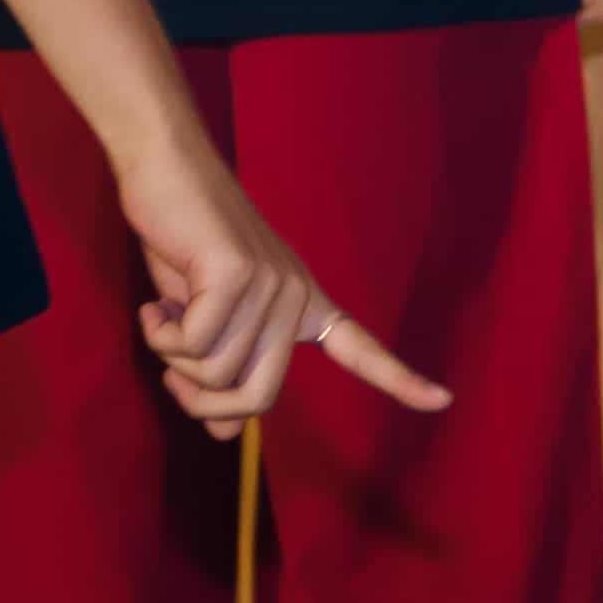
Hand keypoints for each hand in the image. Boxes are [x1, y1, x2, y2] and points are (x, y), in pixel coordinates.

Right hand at [114, 132, 451, 435]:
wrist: (166, 168)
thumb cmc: (182, 244)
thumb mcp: (203, 319)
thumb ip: (222, 369)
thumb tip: (224, 434)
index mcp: (302, 305)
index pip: (359, 350)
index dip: (400, 380)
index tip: (445, 401)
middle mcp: (298, 297)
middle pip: (257, 400)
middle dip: (203, 402)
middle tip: (172, 374)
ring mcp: (275, 284)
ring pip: (217, 376)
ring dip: (172, 357)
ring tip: (166, 312)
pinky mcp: (240, 276)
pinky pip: (194, 346)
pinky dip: (162, 335)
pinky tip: (157, 302)